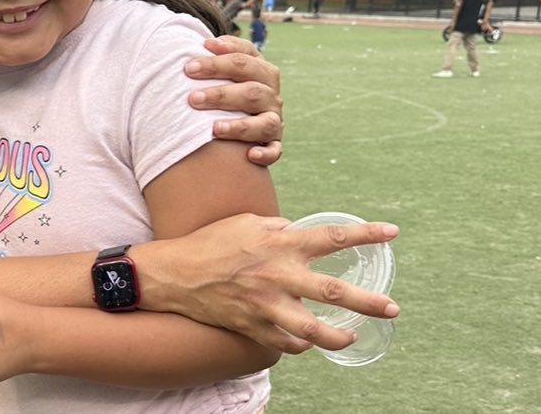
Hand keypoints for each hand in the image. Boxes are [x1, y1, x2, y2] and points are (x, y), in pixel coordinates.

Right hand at [145, 213, 399, 354]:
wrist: (174, 275)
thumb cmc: (210, 242)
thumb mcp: (246, 223)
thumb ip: (277, 227)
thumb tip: (296, 230)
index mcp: (280, 244)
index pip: (332, 237)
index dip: (366, 233)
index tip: (392, 233)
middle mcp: (279, 275)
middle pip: (334, 292)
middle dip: (368, 302)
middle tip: (392, 309)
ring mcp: (267, 306)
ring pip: (314, 330)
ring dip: (338, 336)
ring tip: (351, 336)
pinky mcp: (254, 327)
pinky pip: (286, 343)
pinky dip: (298, 344)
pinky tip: (305, 341)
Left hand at [185, 35, 282, 165]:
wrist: (240, 116)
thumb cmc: (225, 84)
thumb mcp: (224, 66)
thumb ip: (218, 53)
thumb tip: (207, 43)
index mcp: (261, 70)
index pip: (243, 60)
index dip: (217, 62)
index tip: (188, 67)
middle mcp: (271, 94)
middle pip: (252, 91)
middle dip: (221, 94)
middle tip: (192, 99)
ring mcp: (274, 119)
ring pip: (264, 122)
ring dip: (240, 126)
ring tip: (214, 128)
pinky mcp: (273, 142)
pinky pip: (275, 150)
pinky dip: (265, 153)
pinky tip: (249, 155)